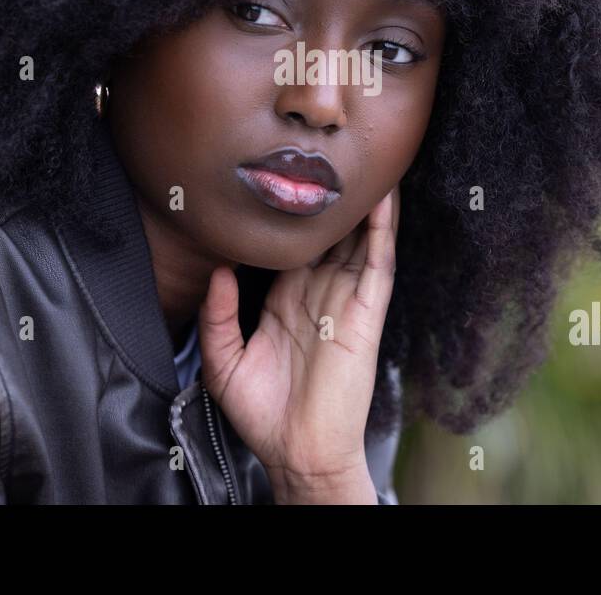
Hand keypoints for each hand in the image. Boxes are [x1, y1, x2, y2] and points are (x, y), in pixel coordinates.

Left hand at [197, 185, 399, 503]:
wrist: (298, 452)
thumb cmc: (264, 414)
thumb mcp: (224, 361)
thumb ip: (217, 313)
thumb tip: (218, 266)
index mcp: (286, 298)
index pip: (291, 243)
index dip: (288, 210)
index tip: (275, 171)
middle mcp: (319, 292)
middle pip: (329, 231)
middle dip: (328, 194)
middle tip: (324, 148)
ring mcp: (347, 299)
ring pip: (357, 236)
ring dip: (361, 199)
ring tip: (361, 156)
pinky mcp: (368, 311)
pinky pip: (379, 261)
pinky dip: (382, 227)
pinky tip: (383, 197)